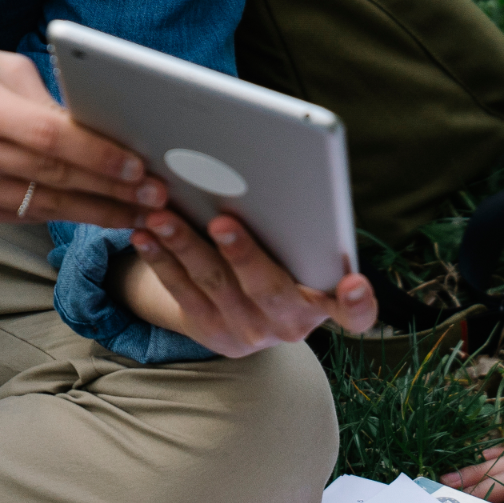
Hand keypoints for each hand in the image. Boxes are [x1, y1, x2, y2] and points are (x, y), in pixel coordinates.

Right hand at [0, 0, 168, 227]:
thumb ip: (44, 99)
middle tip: (155, 199)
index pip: (51, 140)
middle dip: (111, 192)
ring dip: (95, 212)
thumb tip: (100, 130)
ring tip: (137, 215)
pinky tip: (94, 214)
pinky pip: (22, 215)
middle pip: (53, 178)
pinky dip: (61, 214)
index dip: (100, 158)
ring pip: (42, 205)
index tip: (139, 168)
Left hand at [122, 213, 374, 356]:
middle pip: (269, 291)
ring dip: (186, 246)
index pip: (356, 313)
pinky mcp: (211, 334)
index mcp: (325, 300)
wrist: (247, 308)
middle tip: (222, 220)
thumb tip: (261, 168)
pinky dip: (162, 261)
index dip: (358, 302)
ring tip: (162, 214)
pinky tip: (145, 235)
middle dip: (244, 254)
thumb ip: (296, 225)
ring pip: (215, 286)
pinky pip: (182, 294)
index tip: (355, 284)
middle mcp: (291, 324)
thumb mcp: (299, 249)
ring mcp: (249, 334)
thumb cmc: (283, 258)